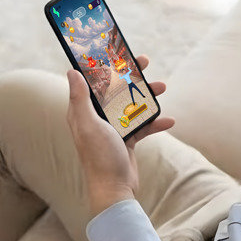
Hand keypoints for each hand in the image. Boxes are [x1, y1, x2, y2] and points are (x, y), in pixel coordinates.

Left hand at [66, 55, 174, 216]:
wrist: (114, 190)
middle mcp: (97, 118)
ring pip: (131, 104)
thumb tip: (71, 72)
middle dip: (131, 75)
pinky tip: (168, 120)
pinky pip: (143, 126)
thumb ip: (80, 99)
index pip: (93, 81)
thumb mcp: (88, 125)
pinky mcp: (126, 140)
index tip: (117, 50)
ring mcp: (113, 129)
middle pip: (115, 89)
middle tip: (145, 62)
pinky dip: (155, 122)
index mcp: (84, 112)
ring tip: (163, 88)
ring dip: (147, 96)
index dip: (104, 64)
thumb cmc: (98, 158)